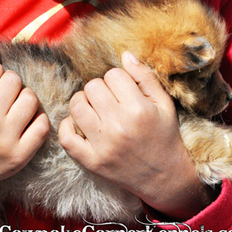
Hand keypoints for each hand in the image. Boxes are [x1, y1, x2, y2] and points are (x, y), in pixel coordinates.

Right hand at [0, 34, 49, 199]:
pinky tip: (25, 125)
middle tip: (2, 100)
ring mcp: (5, 140)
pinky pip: (43, 124)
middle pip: (14, 80)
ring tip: (14, 111)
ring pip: (31, 98)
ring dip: (26, 101)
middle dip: (11, 86)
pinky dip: (38, 121)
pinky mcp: (21, 156)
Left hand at [59, 51, 216, 219]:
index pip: (112, 74)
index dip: (118, 79)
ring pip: (76, 106)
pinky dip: (68, 126)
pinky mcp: (91, 162)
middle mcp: (119, 126)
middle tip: (110, 99)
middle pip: (92, 86)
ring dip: (84, 102)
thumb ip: (145, 76)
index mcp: (138, 109)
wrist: (164, 177)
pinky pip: (66, 137)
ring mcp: (103, 145)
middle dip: (101, 88)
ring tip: (95, 108)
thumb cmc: (164, 135)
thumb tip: (125, 54)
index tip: (124, 90)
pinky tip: (81, 123)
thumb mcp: (164, 103)